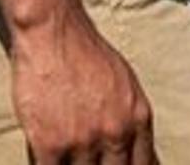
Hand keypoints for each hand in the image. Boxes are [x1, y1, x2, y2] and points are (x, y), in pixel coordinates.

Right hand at [9, 5, 156, 163]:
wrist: (56, 37)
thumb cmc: (90, 57)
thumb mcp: (128, 87)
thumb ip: (132, 121)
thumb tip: (137, 151)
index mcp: (138, 118)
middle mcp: (116, 133)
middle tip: (95, 163)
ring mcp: (83, 141)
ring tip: (74, 159)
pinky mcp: (50, 145)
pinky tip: (53, 163)